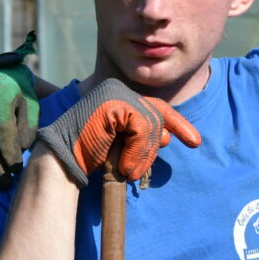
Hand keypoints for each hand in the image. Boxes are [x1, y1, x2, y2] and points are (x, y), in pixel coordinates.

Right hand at [36, 78, 201, 185]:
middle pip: (157, 116)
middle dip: (153, 147)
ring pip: (151, 123)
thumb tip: (169, 136)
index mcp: (119, 96)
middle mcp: (117, 89)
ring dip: (144, 154)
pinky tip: (124, 165)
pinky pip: (142, 127)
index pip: (157, 108)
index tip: (195, 142)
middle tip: (137, 169)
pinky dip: (138, 150)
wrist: (62, 162)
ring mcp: (115, 93)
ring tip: (128, 170)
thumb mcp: (123, 143)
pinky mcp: (113, 102)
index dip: (177, 124)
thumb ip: (143, 136)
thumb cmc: (89, 155)